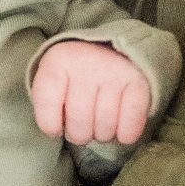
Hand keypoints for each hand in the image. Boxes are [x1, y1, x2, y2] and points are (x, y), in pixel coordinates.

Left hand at [31, 39, 153, 146]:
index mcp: (58, 60)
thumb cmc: (77, 75)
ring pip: (105, 127)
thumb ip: (48, 104)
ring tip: (101, 123)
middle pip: (79, 122)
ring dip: (103, 135)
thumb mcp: (54, 81)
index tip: (56, 127)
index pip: (47, 103)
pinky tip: (120, 130)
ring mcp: (114, 71)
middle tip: (83, 126)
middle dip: (80, 134)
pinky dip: (125, 135)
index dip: (50, 125)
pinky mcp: (138, 82)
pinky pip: (130, 125)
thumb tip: (55, 132)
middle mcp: (86, 62)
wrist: (114, 50)